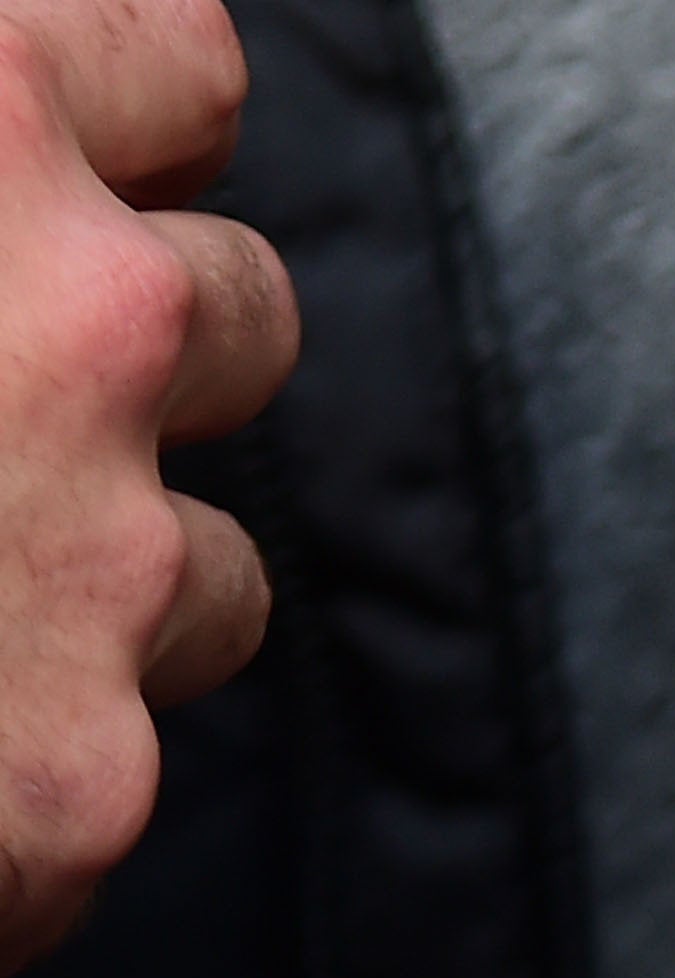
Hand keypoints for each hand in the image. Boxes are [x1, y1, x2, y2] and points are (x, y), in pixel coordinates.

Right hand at [2, 0, 291, 969]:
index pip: (172, 73)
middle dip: (114, 353)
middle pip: (222, 314)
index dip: (110, 126)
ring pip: (208, 557)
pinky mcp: (74, 778)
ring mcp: (96, 560)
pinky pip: (108, 745)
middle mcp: (73, 321)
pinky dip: (7, 744)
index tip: (44, 173)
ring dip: (91, 563)